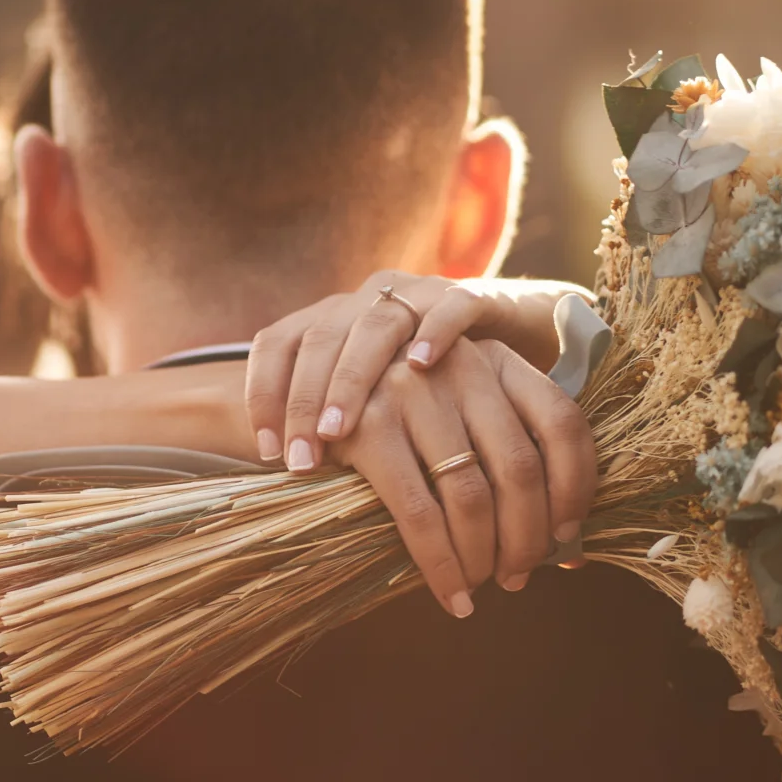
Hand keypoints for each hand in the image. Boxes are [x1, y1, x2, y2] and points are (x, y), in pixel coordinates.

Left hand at [244, 271, 579, 468]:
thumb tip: (297, 488)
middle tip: (299, 461)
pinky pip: (451, 307)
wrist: (518, 331)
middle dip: (303, 400)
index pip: (280, 342)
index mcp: (337, 319)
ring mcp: (419, 294)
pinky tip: (419, 367)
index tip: (266, 451)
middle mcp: (370, 300)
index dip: (264, 391)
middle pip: (320, 337)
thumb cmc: (438, 382)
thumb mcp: (384, 401)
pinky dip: (434, 333)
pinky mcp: (472, 296)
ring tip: (337, 429)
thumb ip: (346, 429)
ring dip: (351, 378)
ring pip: (374, 323)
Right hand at [325, 338, 595, 616]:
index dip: (576, 488)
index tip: (566, 536)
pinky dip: (441, 565)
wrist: (309, 405)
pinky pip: (419, 514)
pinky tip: (451, 596)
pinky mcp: (368, 427)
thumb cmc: (401, 426)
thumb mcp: (462, 415)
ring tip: (481, 586)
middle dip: (526, 538)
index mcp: (498, 359)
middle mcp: (462, 365)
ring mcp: (413, 392)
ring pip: (473, 496)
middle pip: (521, 467)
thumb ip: (512, 457)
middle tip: (517, 576)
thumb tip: (574, 554)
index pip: (562, 423)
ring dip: (484, 557)